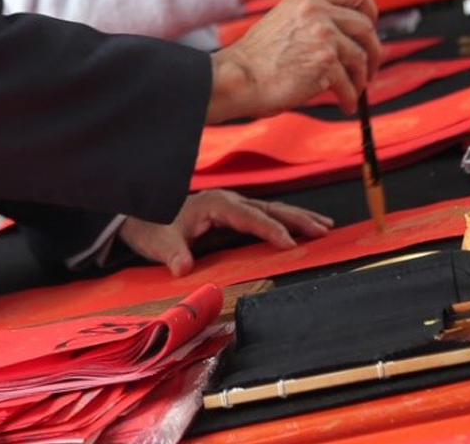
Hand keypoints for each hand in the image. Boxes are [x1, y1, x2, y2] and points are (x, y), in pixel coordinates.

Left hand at [118, 191, 333, 275]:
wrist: (143, 216)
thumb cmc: (153, 227)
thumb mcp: (159, 242)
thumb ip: (172, 253)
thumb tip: (183, 268)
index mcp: (214, 204)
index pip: (248, 216)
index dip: (269, 228)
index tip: (289, 243)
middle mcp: (228, 201)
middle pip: (268, 208)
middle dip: (296, 218)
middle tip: (322, 230)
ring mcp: (234, 206)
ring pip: (272, 209)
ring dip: (298, 217)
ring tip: (326, 226)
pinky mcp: (236, 215)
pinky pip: (266, 216)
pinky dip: (287, 221)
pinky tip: (304, 227)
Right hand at [210, 0, 380, 121]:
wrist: (238, 78)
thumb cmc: (257, 59)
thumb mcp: (285, 20)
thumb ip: (314, 18)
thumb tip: (348, 35)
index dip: (370, 9)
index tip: (370, 27)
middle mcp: (317, 10)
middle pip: (365, 26)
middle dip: (373, 51)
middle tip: (369, 68)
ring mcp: (323, 35)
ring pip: (361, 57)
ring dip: (361, 78)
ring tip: (354, 90)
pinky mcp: (324, 62)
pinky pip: (350, 83)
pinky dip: (350, 97)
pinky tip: (345, 104)